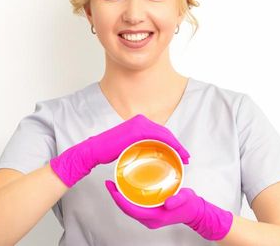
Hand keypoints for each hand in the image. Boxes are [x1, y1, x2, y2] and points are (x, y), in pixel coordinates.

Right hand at [49, 114, 189, 186]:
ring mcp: (139, 124)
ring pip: (165, 135)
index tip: (181, 154)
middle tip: (186, 157)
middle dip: (178, 145)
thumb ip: (138, 145)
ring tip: (184, 158)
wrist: (94, 150)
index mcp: (138, 123)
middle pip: (165, 133)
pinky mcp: (137, 130)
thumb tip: (146, 153)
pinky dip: (170, 144)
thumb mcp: (127, 146)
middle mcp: (140, 120)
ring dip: (177, 146)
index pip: (160, 132)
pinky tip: (175, 153)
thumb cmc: (108, 151)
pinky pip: (159, 137)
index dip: (173, 143)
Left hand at [104, 180, 233, 240]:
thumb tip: (168, 202)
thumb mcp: (185, 199)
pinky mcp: (150, 213)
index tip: (113, 188)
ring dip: (121, 198)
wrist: (195, 212)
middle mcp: (150, 219)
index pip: (131, 209)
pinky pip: (135, 206)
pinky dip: (128, 198)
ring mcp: (149, 217)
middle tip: (109, 183)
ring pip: (130, 208)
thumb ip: (178, 200)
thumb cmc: (190, 206)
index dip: (119, 199)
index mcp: (155, 217)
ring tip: (115, 184)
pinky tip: (126, 188)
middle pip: (127, 209)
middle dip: (116, 197)